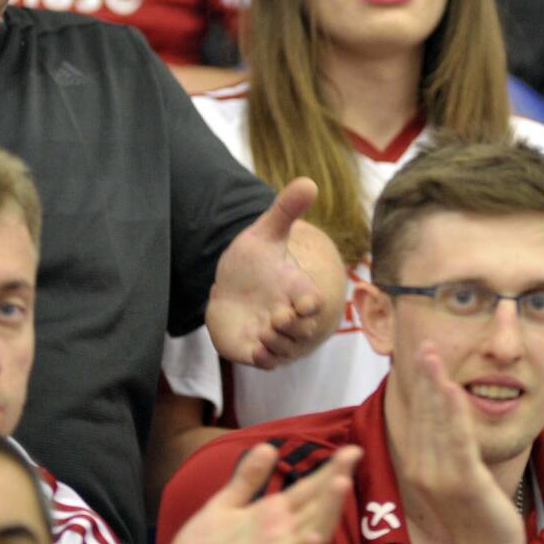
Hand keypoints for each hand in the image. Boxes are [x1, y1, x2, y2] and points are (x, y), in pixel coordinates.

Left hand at [163, 442, 360, 543]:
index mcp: (273, 514)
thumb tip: (269, 446)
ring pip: (314, 532)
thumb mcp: (224, 506)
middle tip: (353, 455)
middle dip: (335, 480)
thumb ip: (247, 480)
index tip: (351, 449)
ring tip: (341, 484)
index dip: (329, 469)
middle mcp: (283, 534)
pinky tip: (313, 537)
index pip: (309, 488)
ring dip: (329, 510)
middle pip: (317, 505)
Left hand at [207, 178, 328, 367]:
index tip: (299, 303)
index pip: (313, 303)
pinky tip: (254, 346)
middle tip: (276, 316)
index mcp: (298, 289)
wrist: (229, 288)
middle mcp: (290, 316)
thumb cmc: (253, 262)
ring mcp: (274, 336)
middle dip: (292, 327)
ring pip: (285, 349)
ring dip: (277, 343)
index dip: (309, 305)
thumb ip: (286, 210)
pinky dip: (264, 358)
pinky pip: (267, 362)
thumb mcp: (265, 233)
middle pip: (303, 332)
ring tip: (263, 330)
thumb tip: (308, 181)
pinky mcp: (255, 350)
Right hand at [396, 344, 525, 543]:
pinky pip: (458, 441)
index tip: (420, 353)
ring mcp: (441, 477)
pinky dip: (454, 414)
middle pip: (422, 413)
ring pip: (436, 422)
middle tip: (423, 342)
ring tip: (433, 356)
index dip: (418, 383)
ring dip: (434, 385)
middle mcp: (422, 468)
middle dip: (423, 376)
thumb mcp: (452, 476)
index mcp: (418, 465)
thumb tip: (445, 412)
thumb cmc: (473, 514)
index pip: (416, 416)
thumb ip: (444, 447)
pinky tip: (454, 390)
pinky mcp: (463, 483)